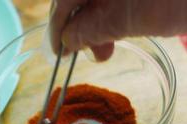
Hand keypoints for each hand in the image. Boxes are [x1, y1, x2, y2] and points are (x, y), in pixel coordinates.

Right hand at [50, 0, 186, 60]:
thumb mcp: (128, 18)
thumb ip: (90, 29)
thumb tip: (68, 41)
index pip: (64, 0)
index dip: (58, 28)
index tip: (59, 54)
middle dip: (78, 28)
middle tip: (86, 54)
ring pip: (95, 2)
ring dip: (95, 27)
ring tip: (105, 52)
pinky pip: (111, 3)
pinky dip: (111, 19)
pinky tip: (117, 34)